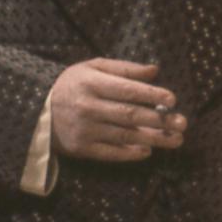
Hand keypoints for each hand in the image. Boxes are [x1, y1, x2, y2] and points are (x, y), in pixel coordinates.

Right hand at [50, 58, 184, 162]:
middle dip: (160, 120)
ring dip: (154, 139)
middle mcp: (88, 107)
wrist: (37, 110)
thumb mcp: (93, 67)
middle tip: (183, 123)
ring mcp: (85, 130)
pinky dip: (131, 153)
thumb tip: (155, 71)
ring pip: (125, 136)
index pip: (127, 90)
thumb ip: (125, 69)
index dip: (151, 95)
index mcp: (92, 84)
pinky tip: (148, 151)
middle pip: (130, 115)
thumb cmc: (73, 85)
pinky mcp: (81, 148)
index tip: (173, 99)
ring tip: (176, 140)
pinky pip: (111, 153)